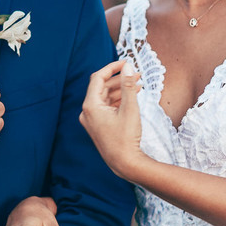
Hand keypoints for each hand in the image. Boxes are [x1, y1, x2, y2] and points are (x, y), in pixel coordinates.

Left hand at [79, 60, 143, 179]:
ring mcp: (92, 120)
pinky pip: (107, 107)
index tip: (126, 62)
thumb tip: (127, 67)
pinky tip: (132, 96)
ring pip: (106, 97)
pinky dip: (118, 100)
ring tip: (138, 84)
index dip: (112, 67)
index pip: (98, 78)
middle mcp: (87, 112)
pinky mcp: (98, 126)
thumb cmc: (126, 138)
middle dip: (119, 79)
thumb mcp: (130, 108)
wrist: (125, 163)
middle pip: (102, 87)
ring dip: (121, 89)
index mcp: (90, 106)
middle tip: (136, 73)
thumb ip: (128, 85)